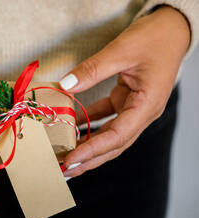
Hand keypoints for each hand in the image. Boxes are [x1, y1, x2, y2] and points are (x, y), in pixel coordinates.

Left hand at [61, 6, 189, 178]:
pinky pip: (107, 118)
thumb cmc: (155, 38)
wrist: (172, 29)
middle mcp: (142, 113)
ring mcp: (134, 108)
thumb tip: (66, 86)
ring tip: (67, 157)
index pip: (117, 136)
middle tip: (65, 169)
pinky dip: (90, 124)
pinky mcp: (126, 101)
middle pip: (114, 144)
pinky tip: (73, 129)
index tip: (71, 159)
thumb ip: (93, 70)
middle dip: (90, 160)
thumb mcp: (122, 50)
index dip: (93, 150)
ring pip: (110, 135)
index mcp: (147, 105)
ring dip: (89, 147)